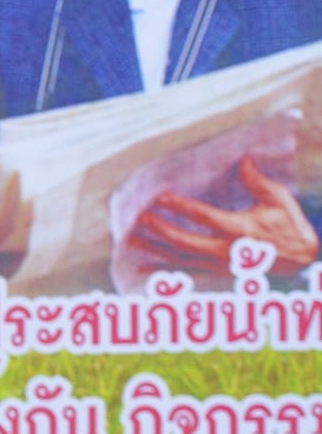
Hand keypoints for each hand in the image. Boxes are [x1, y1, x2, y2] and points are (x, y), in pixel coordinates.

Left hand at [129, 155, 318, 275]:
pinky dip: (162, 269)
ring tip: (131, 240)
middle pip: (185, 241)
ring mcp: (219, 264)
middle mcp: (226, 250)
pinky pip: (185, 271)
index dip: (180, 207)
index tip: (159, 197)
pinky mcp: (217, 273)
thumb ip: (257, 182)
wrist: (303, 260)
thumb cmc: (290, 227)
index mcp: (240, 229)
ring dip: (155, 249)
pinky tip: (142, 267)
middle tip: (139, 218)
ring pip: (181, 258)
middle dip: (160, 229)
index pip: (203, 216)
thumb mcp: (279, 200)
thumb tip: (244, 160)